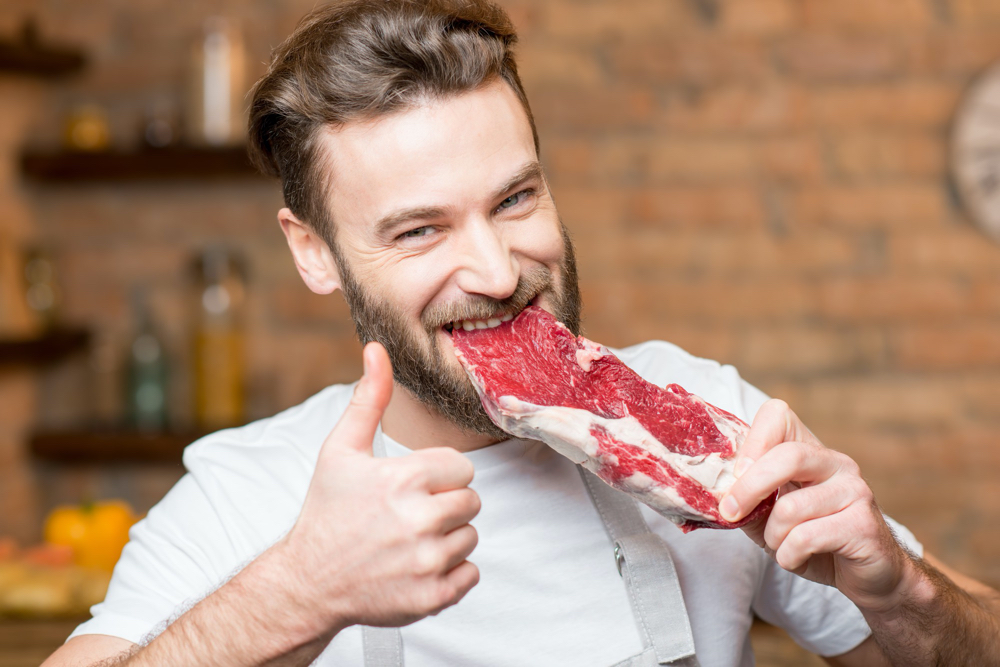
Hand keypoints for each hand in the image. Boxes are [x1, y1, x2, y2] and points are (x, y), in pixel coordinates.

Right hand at [279, 342, 480, 630]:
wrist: (308, 582)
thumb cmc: (327, 512)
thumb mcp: (340, 450)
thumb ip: (368, 399)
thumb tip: (376, 349)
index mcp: (403, 479)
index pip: (462, 468)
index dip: (439, 475)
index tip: (411, 486)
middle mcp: (419, 519)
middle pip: (472, 501)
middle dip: (446, 505)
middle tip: (410, 514)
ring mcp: (426, 561)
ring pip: (471, 537)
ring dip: (447, 538)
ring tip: (409, 540)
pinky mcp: (432, 597)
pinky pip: (471, 575)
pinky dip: (450, 573)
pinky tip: (416, 566)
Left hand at [719, 399, 909, 611]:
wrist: (867, 576)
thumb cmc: (813, 541)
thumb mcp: (770, 518)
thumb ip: (747, 500)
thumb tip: (714, 493)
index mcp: (810, 451)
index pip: (779, 415)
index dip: (752, 440)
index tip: (734, 473)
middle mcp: (837, 463)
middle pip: (787, 457)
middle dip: (749, 487)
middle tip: (730, 511)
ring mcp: (855, 491)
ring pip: (792, 507)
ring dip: (772, 535)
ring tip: (779, 544)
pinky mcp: (864, 525)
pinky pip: (807, 537)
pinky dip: (788, 555)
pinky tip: (794, 558)